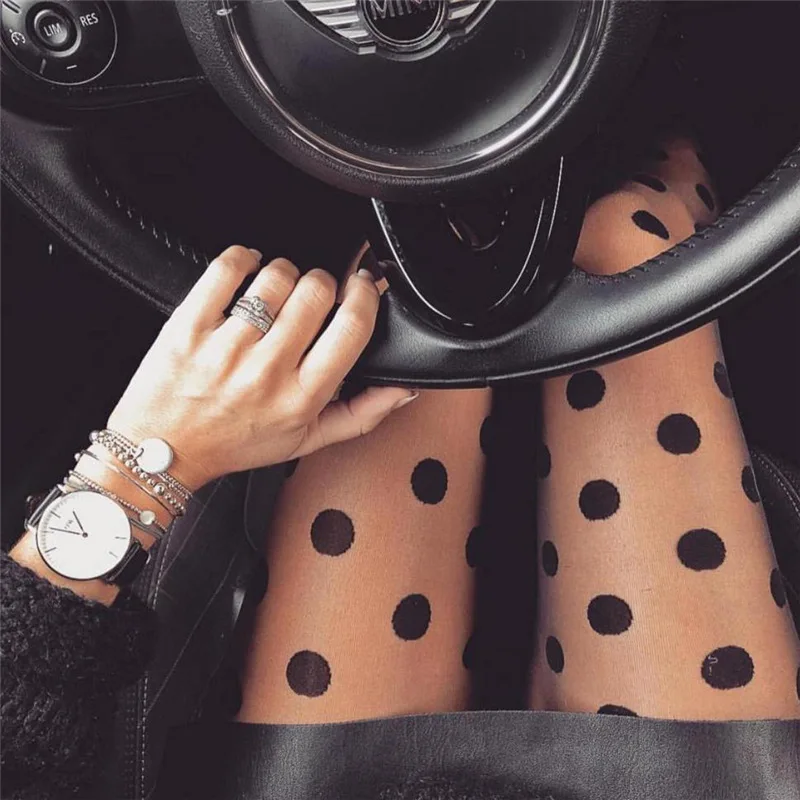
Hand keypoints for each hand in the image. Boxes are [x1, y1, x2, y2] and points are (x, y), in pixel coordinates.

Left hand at [106, 246, 415, 490]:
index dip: (365, 294)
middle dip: (322, 284)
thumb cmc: (235, 444)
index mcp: (302, 398)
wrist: (164, 450)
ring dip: (283, 275)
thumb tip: (404, 388)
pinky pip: (228, 268)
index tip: (361, 285)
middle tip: (312, 297)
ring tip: (274, 293)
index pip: (352, 327)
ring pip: (276, 275)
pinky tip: (246, 272)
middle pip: (318, 291)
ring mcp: (226, 347)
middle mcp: (267, 372)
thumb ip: (362, 414)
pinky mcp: (189, 325)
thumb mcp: (307, 441)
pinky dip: (243, 259)